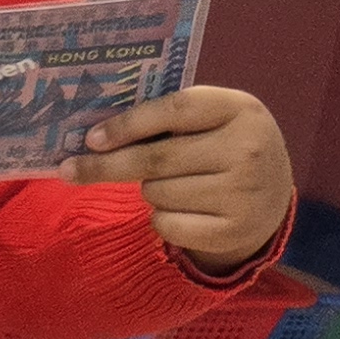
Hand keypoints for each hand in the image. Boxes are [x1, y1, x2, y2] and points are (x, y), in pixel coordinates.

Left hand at [65, 83, 296, 266]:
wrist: (271, 193)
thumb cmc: (221, 145)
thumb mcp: (209, 119)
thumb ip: (164, 117)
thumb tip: (92, 134)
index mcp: (240, 109)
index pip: (174, 111)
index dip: (128, 124)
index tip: (90, 139)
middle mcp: (249, 150)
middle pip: (156, 159)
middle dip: (105, 166)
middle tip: (68, 170)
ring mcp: (245, 193)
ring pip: (157, 193)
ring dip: (147, 190)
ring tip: (172, 183)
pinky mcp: (234, 230)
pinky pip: (166, 224)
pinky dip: (161, 218)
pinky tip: (183, 208)